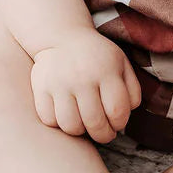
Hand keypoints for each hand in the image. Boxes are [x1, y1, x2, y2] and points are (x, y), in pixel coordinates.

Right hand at [30, 30, 141, 144]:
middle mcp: (82, 77)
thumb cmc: (97, 58)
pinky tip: (66, 113)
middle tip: (103, 133)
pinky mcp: (40, 88)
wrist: (63, 37)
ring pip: (70, 126)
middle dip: (103, 135)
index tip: (116, 123)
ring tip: (84, 122)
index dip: (119, 124)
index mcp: (106, 70)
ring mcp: (59, 82)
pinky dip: (58, 123)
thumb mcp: (121, 65)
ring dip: (80, 131)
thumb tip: (125, 117)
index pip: (117, 111)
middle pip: (95, 123)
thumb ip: (132, 91)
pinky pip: (49, 120)